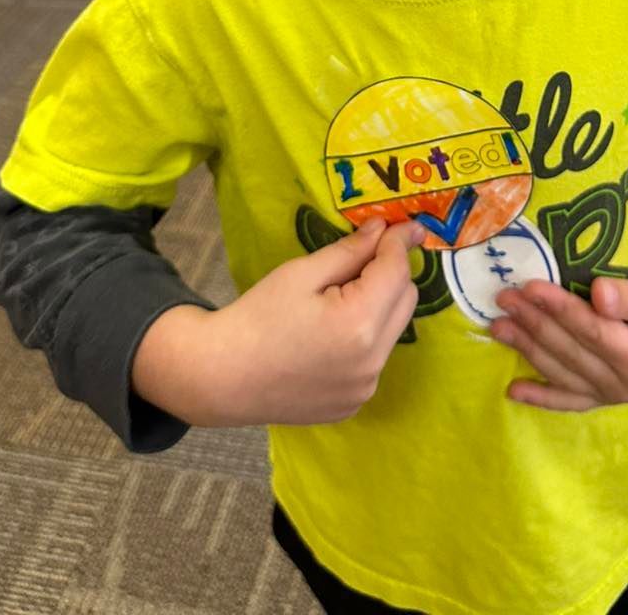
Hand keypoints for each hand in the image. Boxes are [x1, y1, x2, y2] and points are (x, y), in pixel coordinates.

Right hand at [132, 217, 424, 427]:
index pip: (397, 271)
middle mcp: (372, 361)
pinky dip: (364, 338)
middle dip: (390, 274)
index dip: (398, 243)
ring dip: (379, 306)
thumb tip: (384, 229)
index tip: (401, 224)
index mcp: (358, 323)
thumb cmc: (257, 316)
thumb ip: (350, 251)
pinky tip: (329, 334)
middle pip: (405, 300)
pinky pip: (375, 358)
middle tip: (360, 259)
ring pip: (393, 330)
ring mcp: (364, 387)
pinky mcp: (354, 403)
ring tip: (338, 299)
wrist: (222, 376)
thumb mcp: (301, 273)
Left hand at [489, 269, 627, 411]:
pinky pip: (570, 400)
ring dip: (527, 349)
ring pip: (562, 371)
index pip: (590, 331)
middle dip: (533, 322)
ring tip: (497, 326)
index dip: (558, 308)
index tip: (530, 286)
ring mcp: (614, 394)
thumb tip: (598, 293)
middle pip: (569, 350)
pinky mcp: (607, 397)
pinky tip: (513, 391)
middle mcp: (625, 383)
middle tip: (503, 297)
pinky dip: (541, 397)